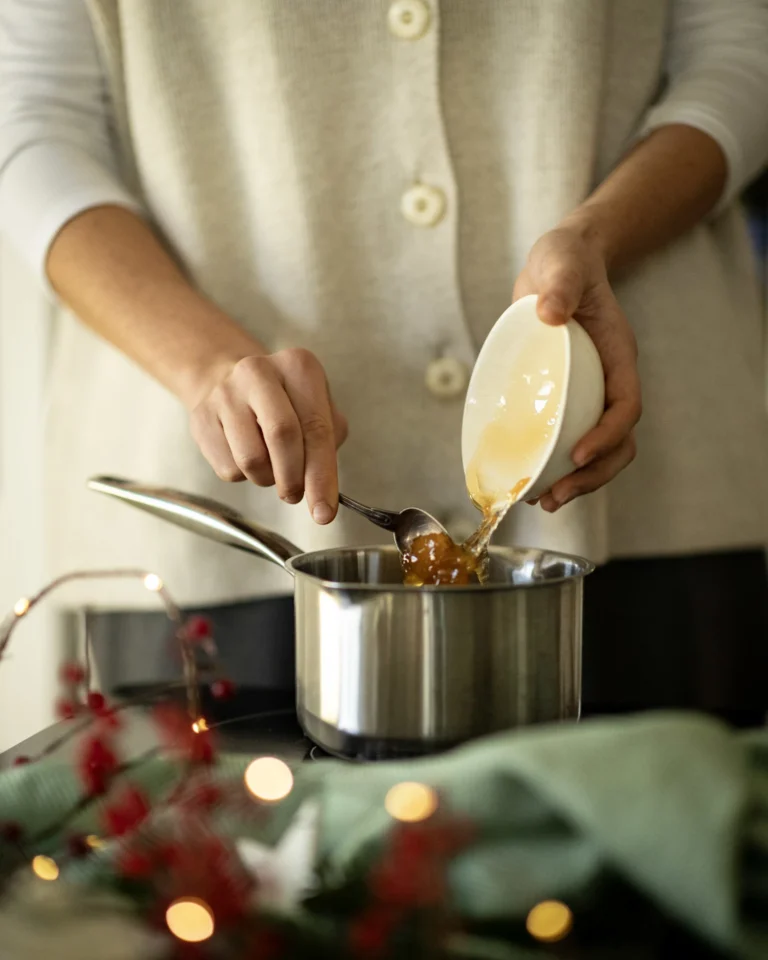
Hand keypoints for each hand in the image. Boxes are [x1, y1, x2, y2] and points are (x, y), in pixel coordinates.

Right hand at [189, 349, 347, 523]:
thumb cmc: (284, 402)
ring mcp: (225, 393)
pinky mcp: (201, 417)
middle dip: (293, 478)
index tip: (324, 512)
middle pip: (282, 437)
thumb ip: (327, 444)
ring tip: (271, 466)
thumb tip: (322, 489)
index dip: (323, 476)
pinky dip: (243, 475)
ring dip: (266, 478)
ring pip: (251, 459)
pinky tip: (246, 455)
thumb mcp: (318, 410)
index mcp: (298, 367)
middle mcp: (260, 372)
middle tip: (296, 495)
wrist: (228, 381)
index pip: (317, 428)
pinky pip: (227, 467)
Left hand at [513, 220, 641, 511]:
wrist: (560, 265)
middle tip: (555, 495)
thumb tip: (548, 311)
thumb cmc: (566, 264)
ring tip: (543, 501)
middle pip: (618, 442)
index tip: (579, 455)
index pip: (625, 405)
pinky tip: (532, 481)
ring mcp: (589, 393)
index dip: (608, 435)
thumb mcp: (562, 265)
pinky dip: (556, 466)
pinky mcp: (566, 400)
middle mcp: (608, 381)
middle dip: (592, 476)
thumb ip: (560, 285)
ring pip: (598, 451)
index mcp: (616, 356)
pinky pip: (570, 440)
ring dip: (576, 482)